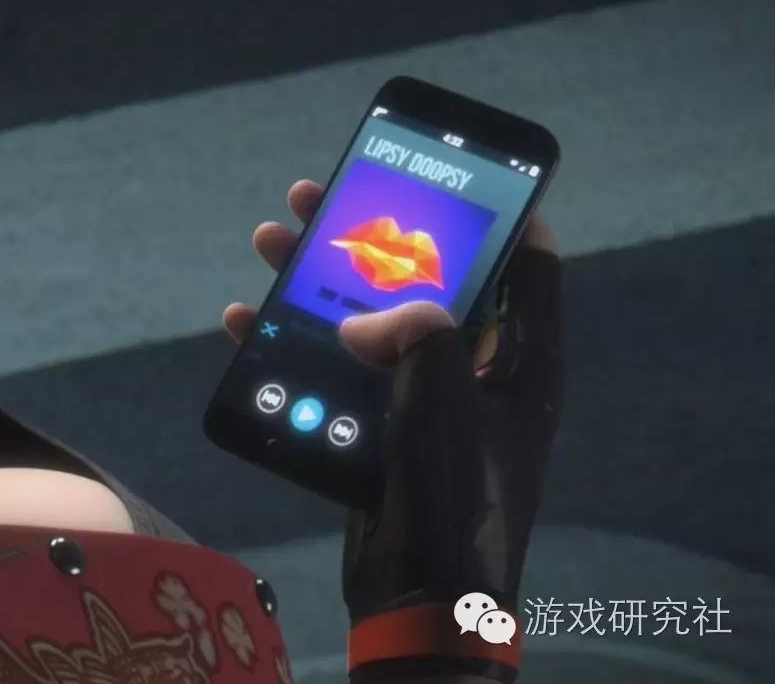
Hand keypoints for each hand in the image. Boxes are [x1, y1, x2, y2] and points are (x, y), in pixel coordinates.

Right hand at [224, 180, 563, 681]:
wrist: (422, 597)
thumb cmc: (453, 491)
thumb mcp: (445, 393)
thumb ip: (417, 331)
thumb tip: (366, 323)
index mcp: (521, 361)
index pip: (528, 269)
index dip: (500, 216)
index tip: (461, 178)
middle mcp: (477, 373)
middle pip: (425, 281)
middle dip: (371, 235)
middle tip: (321, 195)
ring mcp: (425, 401)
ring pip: (370, 320)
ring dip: (318, 283)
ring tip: (270, 242)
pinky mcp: (380, 428)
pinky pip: (338, 370)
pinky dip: (295, 345)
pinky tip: (247, 322)